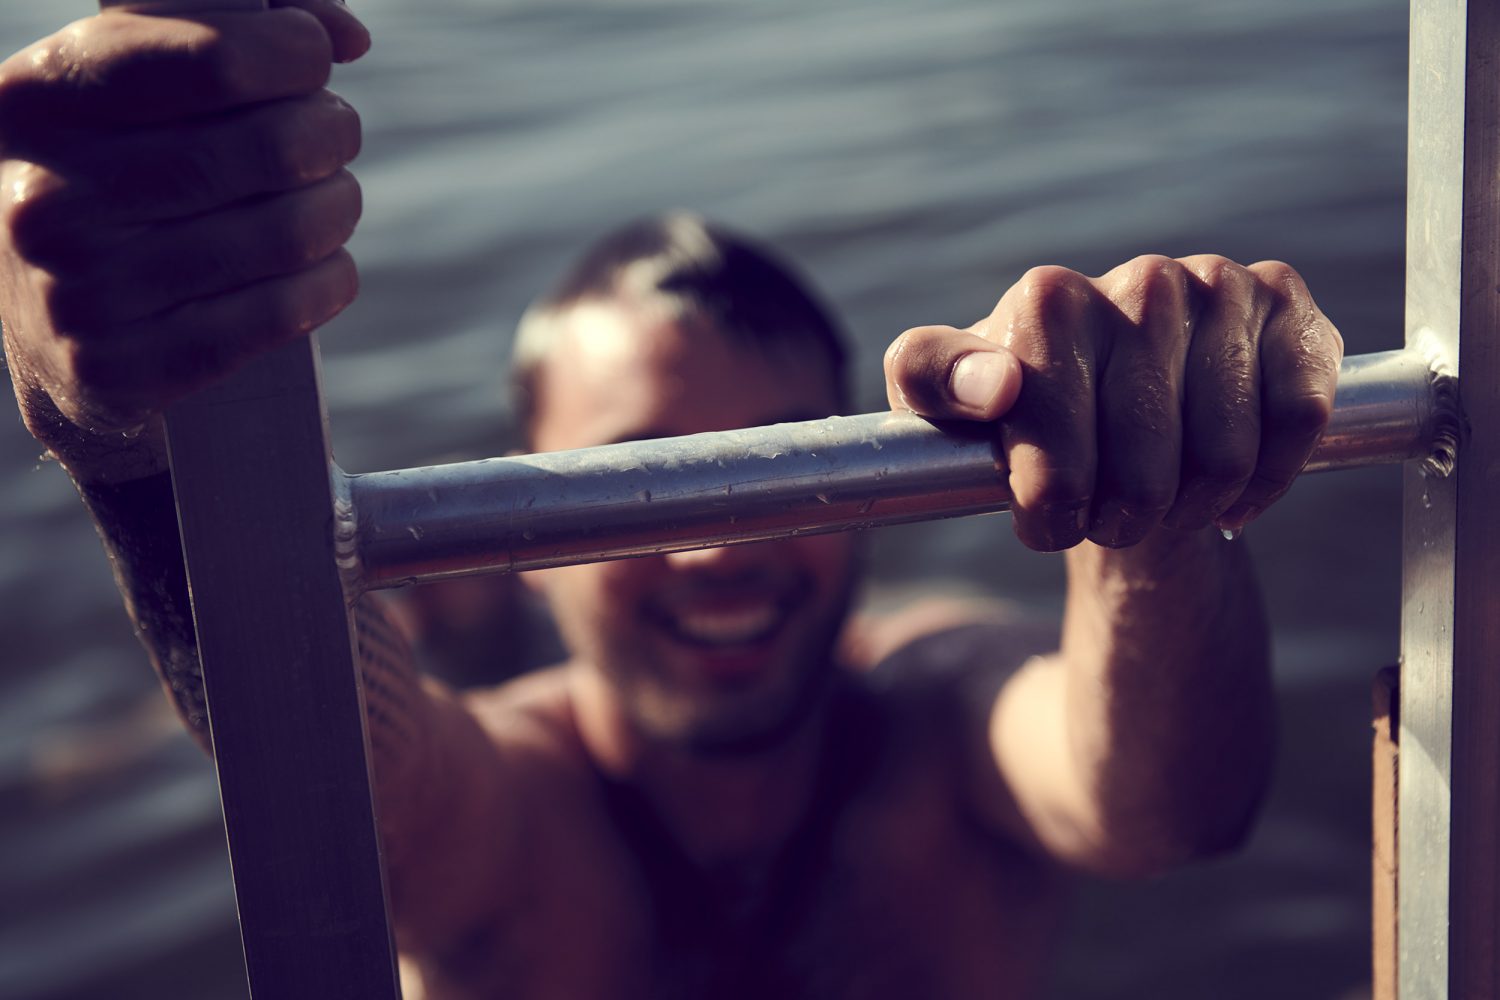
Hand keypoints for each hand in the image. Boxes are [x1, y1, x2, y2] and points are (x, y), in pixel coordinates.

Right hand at [0, 0, 368, 440]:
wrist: (46, 332)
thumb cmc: (113, 176)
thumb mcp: (125, 86)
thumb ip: (222, 28)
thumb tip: (344, 33)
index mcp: (38, 100)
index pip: (213, 60)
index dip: (293, 52)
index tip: (312, 56)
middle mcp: (48, 197)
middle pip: (270, 147)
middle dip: (330, 132)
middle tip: (332, 135)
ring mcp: (83, 293)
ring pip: (289, 232)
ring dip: (337, 206)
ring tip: (329, 199)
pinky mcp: (126, 367)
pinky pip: (283, 311)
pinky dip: (329, 281)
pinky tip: (323, 267)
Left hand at [883, 255, 1343, 550]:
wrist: (1108, 405)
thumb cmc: (1016, 410)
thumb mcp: (938, 401)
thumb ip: (931, 381)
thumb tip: (996, 385)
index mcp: (1051, 300)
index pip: (1057, 453)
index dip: (1053, 510)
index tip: (1047, 521)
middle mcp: (1142, 279)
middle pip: (1145, 471)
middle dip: (1120, 521)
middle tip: (1107, 518)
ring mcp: (1222, 285)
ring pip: (1225, 457)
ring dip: (1192, 509)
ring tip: (1163, 502)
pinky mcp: (1289, 306)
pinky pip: (1299, 419)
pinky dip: (1267, 478)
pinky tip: (1231, 487)